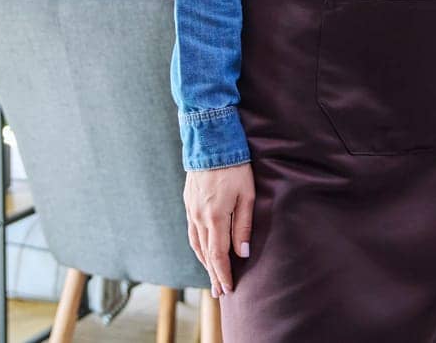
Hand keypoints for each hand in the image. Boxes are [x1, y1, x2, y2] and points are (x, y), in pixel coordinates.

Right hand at [184, 162, 254, 297]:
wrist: (210, 142)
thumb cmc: (235, 167)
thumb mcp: (247, 195)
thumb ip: (244, 226)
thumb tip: (242, 253)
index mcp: (215, 217)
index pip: (217, 255)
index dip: (223, 274)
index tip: (228, 289)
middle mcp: (199, 217)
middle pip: (205, 254)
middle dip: (213, 274)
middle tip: (219, 293)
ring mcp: (191, 210)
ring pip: (196, 244)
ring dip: (204, 262)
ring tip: (212, 276)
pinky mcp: (188, 202)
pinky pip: (192, 232)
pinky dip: (198, 246)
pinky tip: (203, 251)